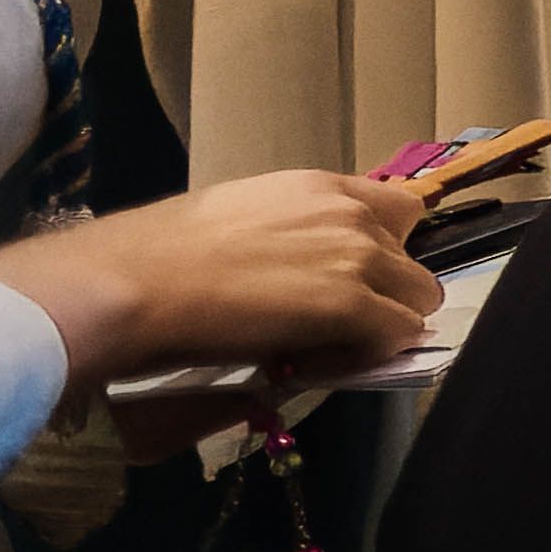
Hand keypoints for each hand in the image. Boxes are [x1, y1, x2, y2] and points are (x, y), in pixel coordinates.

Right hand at [0, 172, 435, 392]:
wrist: (135, 281)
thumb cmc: (161, 253)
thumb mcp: (240, 219)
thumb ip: (289, 236)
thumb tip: (302, 270)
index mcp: (321, 186)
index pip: (397, 212)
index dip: (383, 252)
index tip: (353, 281)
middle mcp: (352, 213)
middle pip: (411, 262)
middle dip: (383, 296)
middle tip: (333, 325)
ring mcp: (359, 258)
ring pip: (415, 301)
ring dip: (381, 327)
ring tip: (326, 347)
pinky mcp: (353, 306)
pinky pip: (396, 337)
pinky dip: (369, 356)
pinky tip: (320, 364)